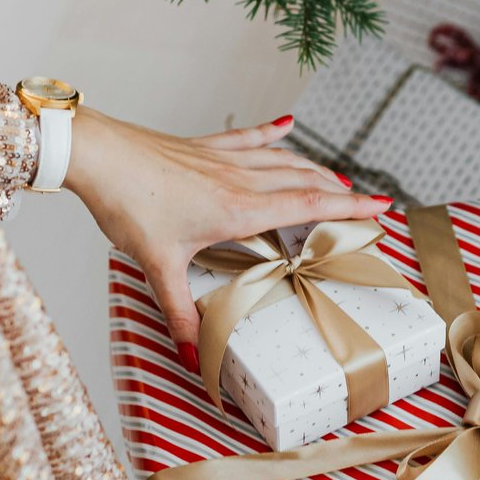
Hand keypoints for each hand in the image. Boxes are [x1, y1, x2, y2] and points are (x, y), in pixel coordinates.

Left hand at [63, 107, 390, 367]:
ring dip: (313, 167)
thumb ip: (180, 313)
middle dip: (340, 190)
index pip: (307, 205)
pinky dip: (271, 133)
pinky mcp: (200, 147)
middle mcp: (238, 179)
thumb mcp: (157, 265)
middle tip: (368, 201)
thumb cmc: (127, 203)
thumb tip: (195, 355)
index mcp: (237, 208)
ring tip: (338, 176)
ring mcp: (220, 158)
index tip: (381, 207)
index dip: (348, 207)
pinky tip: (288, 124)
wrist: (98, 154)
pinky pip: (247, 139)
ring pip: (281, 159)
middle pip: (304, 180)